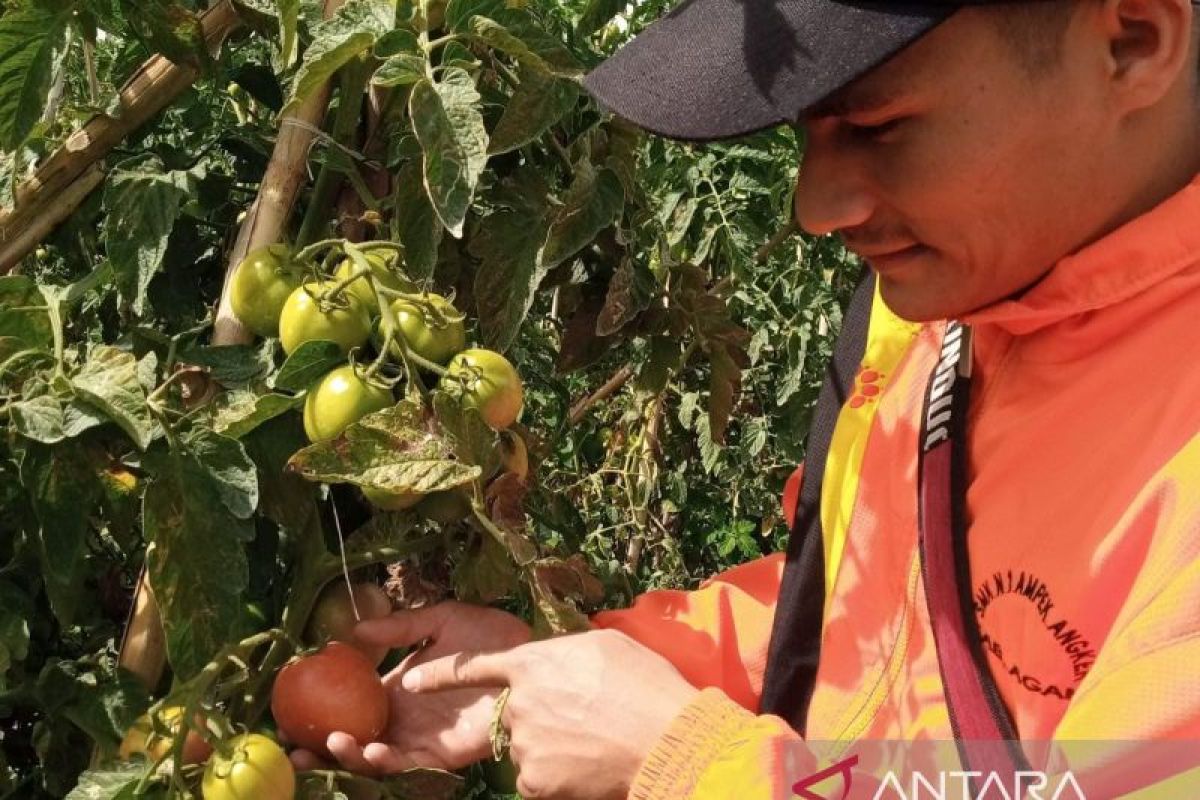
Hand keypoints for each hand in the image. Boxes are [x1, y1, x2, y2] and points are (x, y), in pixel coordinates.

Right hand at [288, 600, 530, 774]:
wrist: (527, 654)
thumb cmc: (487, 635)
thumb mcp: (440, 619)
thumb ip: (401, 628)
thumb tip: (355, 632)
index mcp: (395, 686)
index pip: (349, 705)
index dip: (319, 712)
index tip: (286, 713)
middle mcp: (401, 716)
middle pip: (354, 739)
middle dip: (321, 749)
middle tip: (293, 748)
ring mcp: (419, 736)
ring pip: (374, 757)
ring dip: (350, 756)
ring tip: (332, 740)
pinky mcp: (442, 753)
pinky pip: (408, 764)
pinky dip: (386, 762)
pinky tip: (372, 749)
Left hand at [403, 628, 700, 799]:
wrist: (664, 737)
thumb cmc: (643, 685)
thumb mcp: (604, 647)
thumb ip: (566, 654)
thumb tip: (554, 663)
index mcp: (533, 663)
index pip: (475, 667)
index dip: (441, 675)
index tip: (412, 682)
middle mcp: (519, 702)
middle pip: (512, 713)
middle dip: (537, 718)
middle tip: (582, 721)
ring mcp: (524, 744)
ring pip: (526, 747)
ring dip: (551, 748)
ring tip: (594, 743)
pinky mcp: (532, 780)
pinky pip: (536, 778)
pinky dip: (557, 777)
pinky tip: (587, 768)